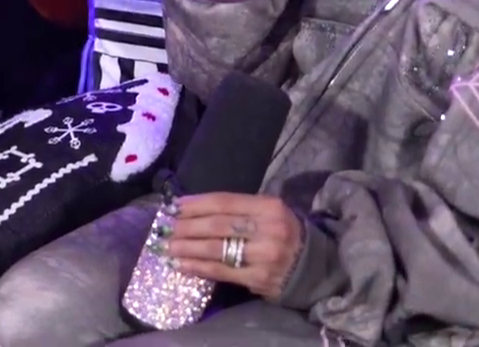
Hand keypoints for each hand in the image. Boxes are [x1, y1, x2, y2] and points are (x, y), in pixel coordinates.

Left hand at [163, 193, 304, 298]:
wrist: (312, 266)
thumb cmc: (282, 233)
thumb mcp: (267, 212)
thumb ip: (237, 209)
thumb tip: (190, 208)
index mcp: (269, 206)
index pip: (224, 202)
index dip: (195, 204)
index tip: (173, 207)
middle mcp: (268, 229)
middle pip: (217, 225)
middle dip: (187, 226)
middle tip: (165, 229)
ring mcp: (264, 255)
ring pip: (216, 248)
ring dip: (187, 248)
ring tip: (168, 247)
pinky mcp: (259, 277)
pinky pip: (222, 271)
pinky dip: (199, 267)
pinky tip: (182, 265)